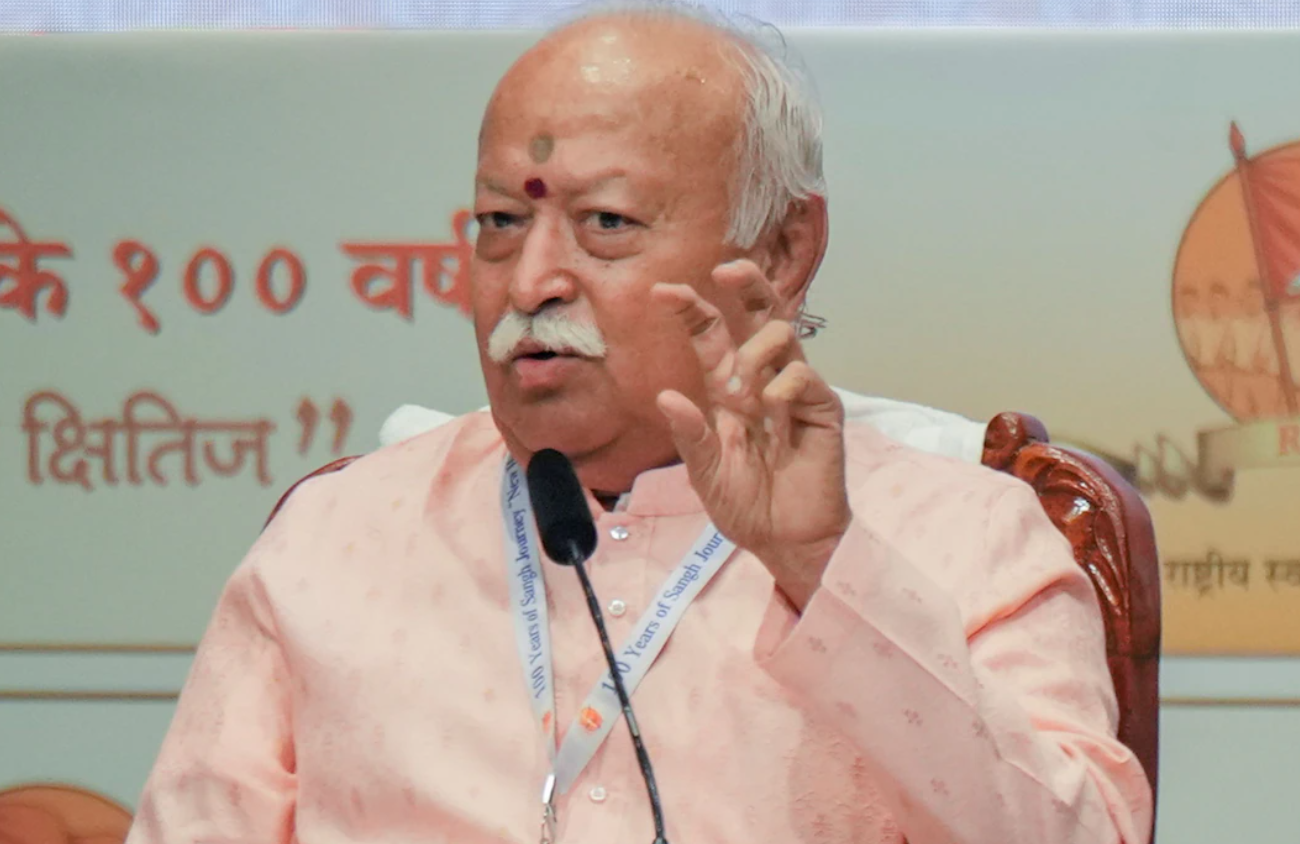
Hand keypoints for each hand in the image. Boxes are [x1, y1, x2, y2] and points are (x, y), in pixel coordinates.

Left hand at [651, 260, 850, 610]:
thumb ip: (690, 435)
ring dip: (755, 354)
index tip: (662, 292)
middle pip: (760, 313)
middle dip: (746, 283)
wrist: (786, 540)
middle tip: (725, 270)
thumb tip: (666, 396)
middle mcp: (762, 379)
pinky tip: (773, 413)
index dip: (690, 309)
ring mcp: (795, 391)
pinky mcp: (823, 409)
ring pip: (783, 334)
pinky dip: (783, 387)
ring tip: (741, 395)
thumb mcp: (706, 473)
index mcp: (729, 389)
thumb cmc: (747, 505)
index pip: (711, 335)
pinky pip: (803, 376)